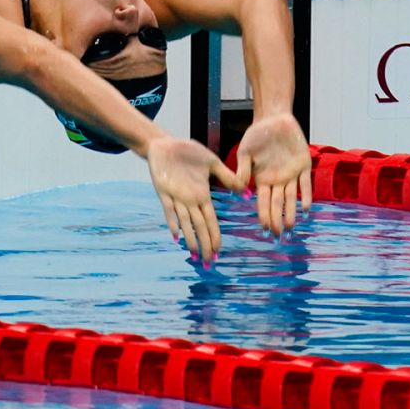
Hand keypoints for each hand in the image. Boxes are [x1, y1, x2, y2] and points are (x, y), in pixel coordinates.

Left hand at [145, 137, 243, 264]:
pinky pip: (169, 209)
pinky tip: (176, 235)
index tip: (219, 252)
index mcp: (202, 196)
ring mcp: (176, 197)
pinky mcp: (163, 191)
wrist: (166, 144)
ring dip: (190, 239)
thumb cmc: (188, 153)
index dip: (215, 236)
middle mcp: (190, 201)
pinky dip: (173, 221)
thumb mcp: (212, 163)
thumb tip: (246, 190)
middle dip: (205, 245)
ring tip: (195, 255)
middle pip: (199, 227)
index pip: (210, 221)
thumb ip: (227, 176)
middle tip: (208, 263)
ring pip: (186, 222)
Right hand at [231, 113, 311, 235]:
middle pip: (277, 203)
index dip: (264, 215)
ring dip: (291, 212)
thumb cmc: (257, 135)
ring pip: (291, 197)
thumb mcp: (245, 152)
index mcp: (262, 179)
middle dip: (277, 219)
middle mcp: (277, 180)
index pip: (263, 201)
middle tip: (278, 235)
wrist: (273, 119)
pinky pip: (305, 183)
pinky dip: (306, 196)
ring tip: (291, 227)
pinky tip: (306, 209)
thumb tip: (239, 188)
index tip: (264, 228)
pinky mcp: (303, 165)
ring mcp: (291, 174)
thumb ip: (243, 170)